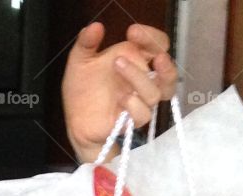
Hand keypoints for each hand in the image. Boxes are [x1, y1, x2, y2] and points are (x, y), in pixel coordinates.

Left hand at [61, 22, 178, 164]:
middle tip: (149, 52)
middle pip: (167, 72)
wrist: (75, 120)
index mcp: (135, 60)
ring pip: (155, 93)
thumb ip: (86, 42)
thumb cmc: (82, 88)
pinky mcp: (131, 121)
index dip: (151, 37)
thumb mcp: (80, 60)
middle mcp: (141, 81)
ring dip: (139, 77)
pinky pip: (142, 114)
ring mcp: (139, 102)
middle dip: (162, 61)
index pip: (157, 46)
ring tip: (117, 64)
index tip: (132, 32)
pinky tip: (120, 97)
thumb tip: (95, 26)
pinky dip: (133, 104)